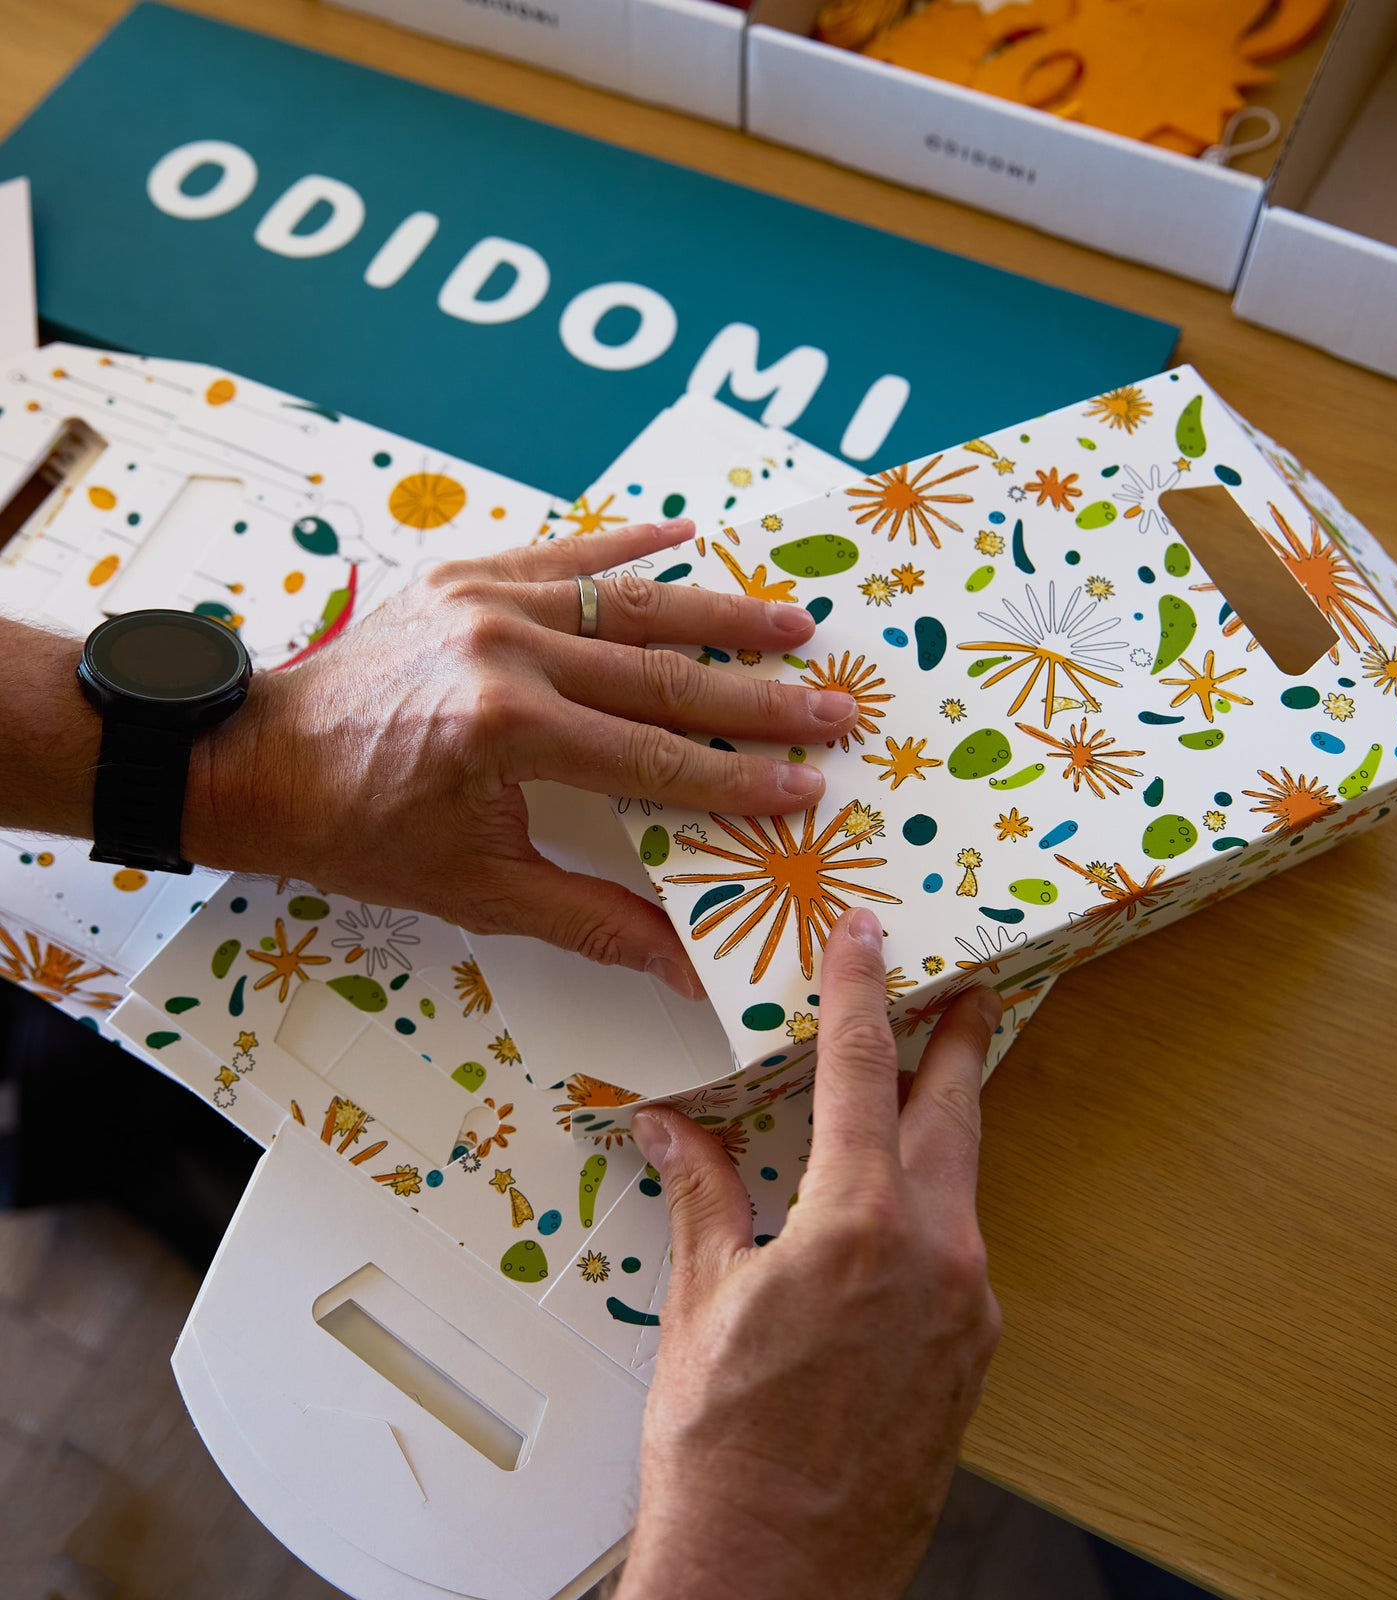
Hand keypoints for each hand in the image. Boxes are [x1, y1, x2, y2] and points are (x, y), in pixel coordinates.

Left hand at [185, 521, 857, 994]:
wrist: (262, 762)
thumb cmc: (364, 833)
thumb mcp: (477, 888)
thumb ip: (592, 916)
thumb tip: (683, 968)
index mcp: (508, 731)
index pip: (655, 761)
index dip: (738, 779)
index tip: (806, 784)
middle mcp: (504, 651)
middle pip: (660, 675)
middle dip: (756, 696)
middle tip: (833, 703)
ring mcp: (485, 599)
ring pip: (627, 602)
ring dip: (717, 612)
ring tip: (792, 616)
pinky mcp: (466, 574)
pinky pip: (565, 553)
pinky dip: (628, 544)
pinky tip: (688, 533)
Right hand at [620, 910, 1003, 1599]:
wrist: (777, 1580)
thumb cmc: (726, 1454)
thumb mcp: (702, 1306)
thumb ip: (702, 1198)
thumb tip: (671, 1130)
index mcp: (856, 1225)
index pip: (862, 1071)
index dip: (862, 990)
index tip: (868, 940)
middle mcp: (934, 1254)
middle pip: (952, 1110)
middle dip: (956, 1039)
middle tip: (961, 987)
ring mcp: (968, 1306)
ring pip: (961, 1181)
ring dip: (942, 1126)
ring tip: (920, 1089)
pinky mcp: (975, 1352)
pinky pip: (960, 1248)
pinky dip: (933, 1207)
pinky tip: (896, 1212)